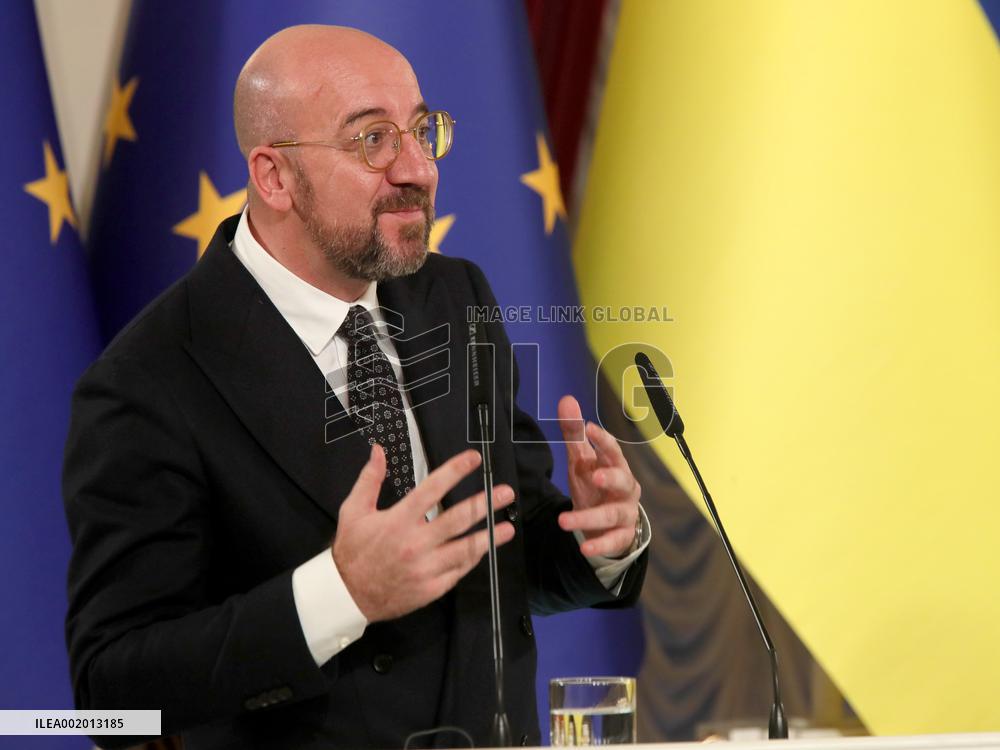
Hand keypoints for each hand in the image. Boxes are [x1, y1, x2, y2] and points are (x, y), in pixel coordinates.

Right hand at [333, 445, 515, 621]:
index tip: (474, 459)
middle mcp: (416, 543)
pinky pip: (458, 571)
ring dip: (489, 537)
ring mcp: (426, 568)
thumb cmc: (352, 550)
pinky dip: (472, 559)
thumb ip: (369, 479)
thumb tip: (378, 450)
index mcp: (399, 520)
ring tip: (508, 527)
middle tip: (506, 493)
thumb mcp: (353, 511)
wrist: (346, 595)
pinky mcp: (431, 588)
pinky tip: (484, 549)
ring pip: (465, 549)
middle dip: (485, 504)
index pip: (433, 489)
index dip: (455, 471)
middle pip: (458, 519)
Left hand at [556, 395, 640, 557]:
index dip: (603, 439)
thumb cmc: (596, 485)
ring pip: (612, 514)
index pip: (613, 451)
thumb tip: (566, 399)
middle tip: (594, 474)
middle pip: (623, 481)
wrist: (608, 522)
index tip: (589, 428)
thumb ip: (574, 434)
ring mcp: (625, 513)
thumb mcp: (582, 461)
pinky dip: (600, 545)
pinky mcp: (621, 536)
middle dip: (610, 477)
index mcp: (616, 466)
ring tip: (565, 522)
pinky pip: (613, 541)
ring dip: (589, 518)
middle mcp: (625, 489)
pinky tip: (585, 548)